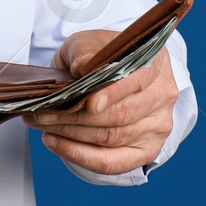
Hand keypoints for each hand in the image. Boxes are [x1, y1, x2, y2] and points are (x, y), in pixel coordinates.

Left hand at [23, 29, 177, 174]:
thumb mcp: (88, 43)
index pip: (136, 80)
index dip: (111, 93)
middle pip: (121, 114)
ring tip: (43, 124)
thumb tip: (83, 66)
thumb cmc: (99, 57)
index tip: (87, 102)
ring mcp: (158, 127)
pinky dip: (80, 156)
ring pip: (112, 138)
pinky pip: (112, 162)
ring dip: (72, 134)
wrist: (110, 75)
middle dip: (77, 116)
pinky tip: (55, 143)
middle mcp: (163, 95)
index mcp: (155, 63)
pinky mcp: (146, 151)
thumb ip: (85, 50)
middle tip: (43, 112)